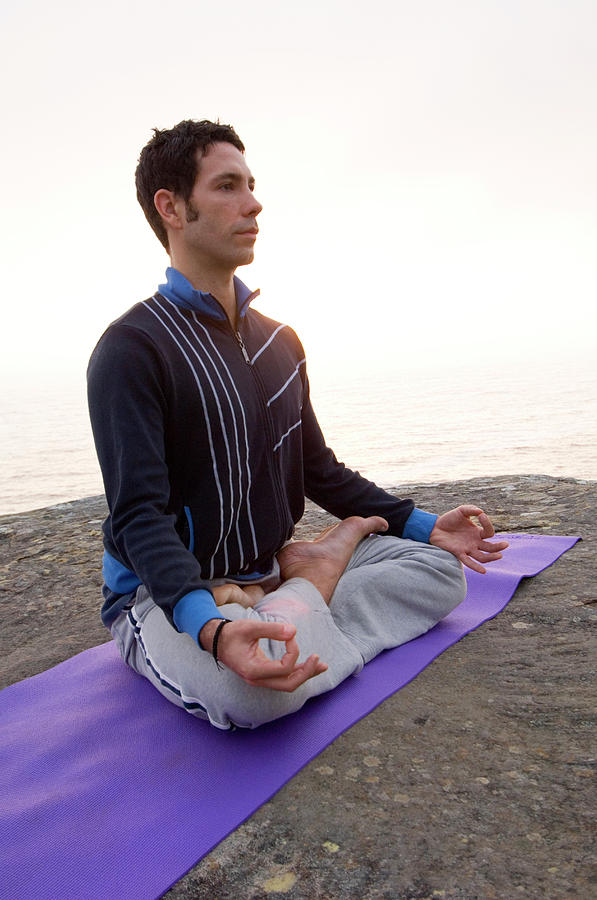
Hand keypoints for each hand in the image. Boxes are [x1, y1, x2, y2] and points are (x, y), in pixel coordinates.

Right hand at [199, 618, 327, 691]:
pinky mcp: (263, 675)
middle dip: (306, 673)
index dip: (293, 651)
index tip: (290, 634)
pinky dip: (297, 672)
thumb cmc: (232, 634)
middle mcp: (257, 679)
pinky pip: (283, 678)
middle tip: (319, 660)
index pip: (283, 668)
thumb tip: (293, 631)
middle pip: (288, 684)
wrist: (216, 641)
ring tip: (322, 666)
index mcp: (253, 670)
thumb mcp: (249, 627)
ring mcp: (260, 680)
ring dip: (305, 674)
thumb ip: (271, 629)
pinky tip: (310, 666)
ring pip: (287, 684)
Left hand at [429, 505, 508, 573]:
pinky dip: (476, 567)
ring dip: (491, 557)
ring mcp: (468, 549)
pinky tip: (484, 571)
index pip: (489, 532)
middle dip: (499, 547)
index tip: (481, 516)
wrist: (434, 527)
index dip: (487, 524)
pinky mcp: (459, 553)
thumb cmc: (449, 519)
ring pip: (483, 557)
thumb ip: (471, 509)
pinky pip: (469, 562)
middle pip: (490, 547)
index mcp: (477, 532)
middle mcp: (475, 542)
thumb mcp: (461, 511)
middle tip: (506, 544)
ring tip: (499, 555)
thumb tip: (481, 512)